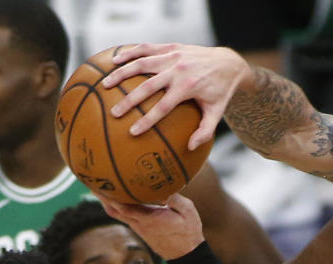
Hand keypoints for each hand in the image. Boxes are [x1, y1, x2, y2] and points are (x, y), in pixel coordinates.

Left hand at [98, 192, 203, 258]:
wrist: (188, 255)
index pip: (123, 206)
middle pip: (115, 210)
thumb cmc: (189, 232)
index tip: (100, 184)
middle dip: (103, 197)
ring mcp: (140, 229)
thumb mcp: (188, 211)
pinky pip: (125, 217)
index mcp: (149, 219)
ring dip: (108, 202)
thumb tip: (163, 186)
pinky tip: (118, 200)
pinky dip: (118, 208)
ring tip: (100, 189)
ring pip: (118, 215)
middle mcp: (140, 224)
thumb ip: (174, 198)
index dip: (109, 196)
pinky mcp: (142, 231)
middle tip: (92, 183)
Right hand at [102, 43, 250, 150]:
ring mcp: (173, 56)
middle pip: (147, 87)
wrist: (228, 63)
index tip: (132, 132)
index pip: (163, 107)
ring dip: (122, 74)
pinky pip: (146, 48)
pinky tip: (114, 60)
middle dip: (129, 100)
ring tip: (105, 84)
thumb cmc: (220, 92)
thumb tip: (190, 148)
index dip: (147, 120)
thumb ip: (205, 131)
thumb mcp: (217, 113)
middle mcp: (179, 70)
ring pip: (142, 63)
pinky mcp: (170, 47)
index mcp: (189, 87)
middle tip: (114, 113)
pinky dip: (129, 53)